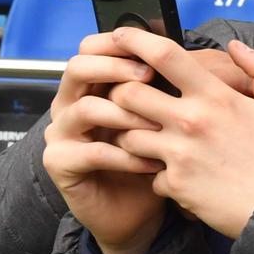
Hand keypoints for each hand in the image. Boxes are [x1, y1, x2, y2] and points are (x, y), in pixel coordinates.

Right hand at [42, 34, 168, 253]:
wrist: (138, 210)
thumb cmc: (154, 157)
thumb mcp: (163, 116)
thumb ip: (165, 85)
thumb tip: (192, 54)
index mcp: (91, 85)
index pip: (91, 47)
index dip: (117, 43)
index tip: (152, 49)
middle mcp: (69, 104)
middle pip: (78, 67)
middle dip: (116, 68)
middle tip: (150, 76)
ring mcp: (60, 133)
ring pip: (86, 108)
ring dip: (126, 114)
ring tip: (158, 126)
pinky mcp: (60, 163)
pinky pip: (92, 151)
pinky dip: (126, 155)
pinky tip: (153, 162)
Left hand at [106, 30, 253, 239]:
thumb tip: (236, 47)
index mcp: (214, 97)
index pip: (164, 55)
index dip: (135, 39)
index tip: (123, 35)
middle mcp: (190, 122)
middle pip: (128, 94)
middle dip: (121, 92)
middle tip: (130, 97)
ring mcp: (178, 155)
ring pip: (126, 136)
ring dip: (132, 135)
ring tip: (149, 138)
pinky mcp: (174, 185)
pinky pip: (148, 174)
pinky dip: (157, 174)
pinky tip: (174, 174)